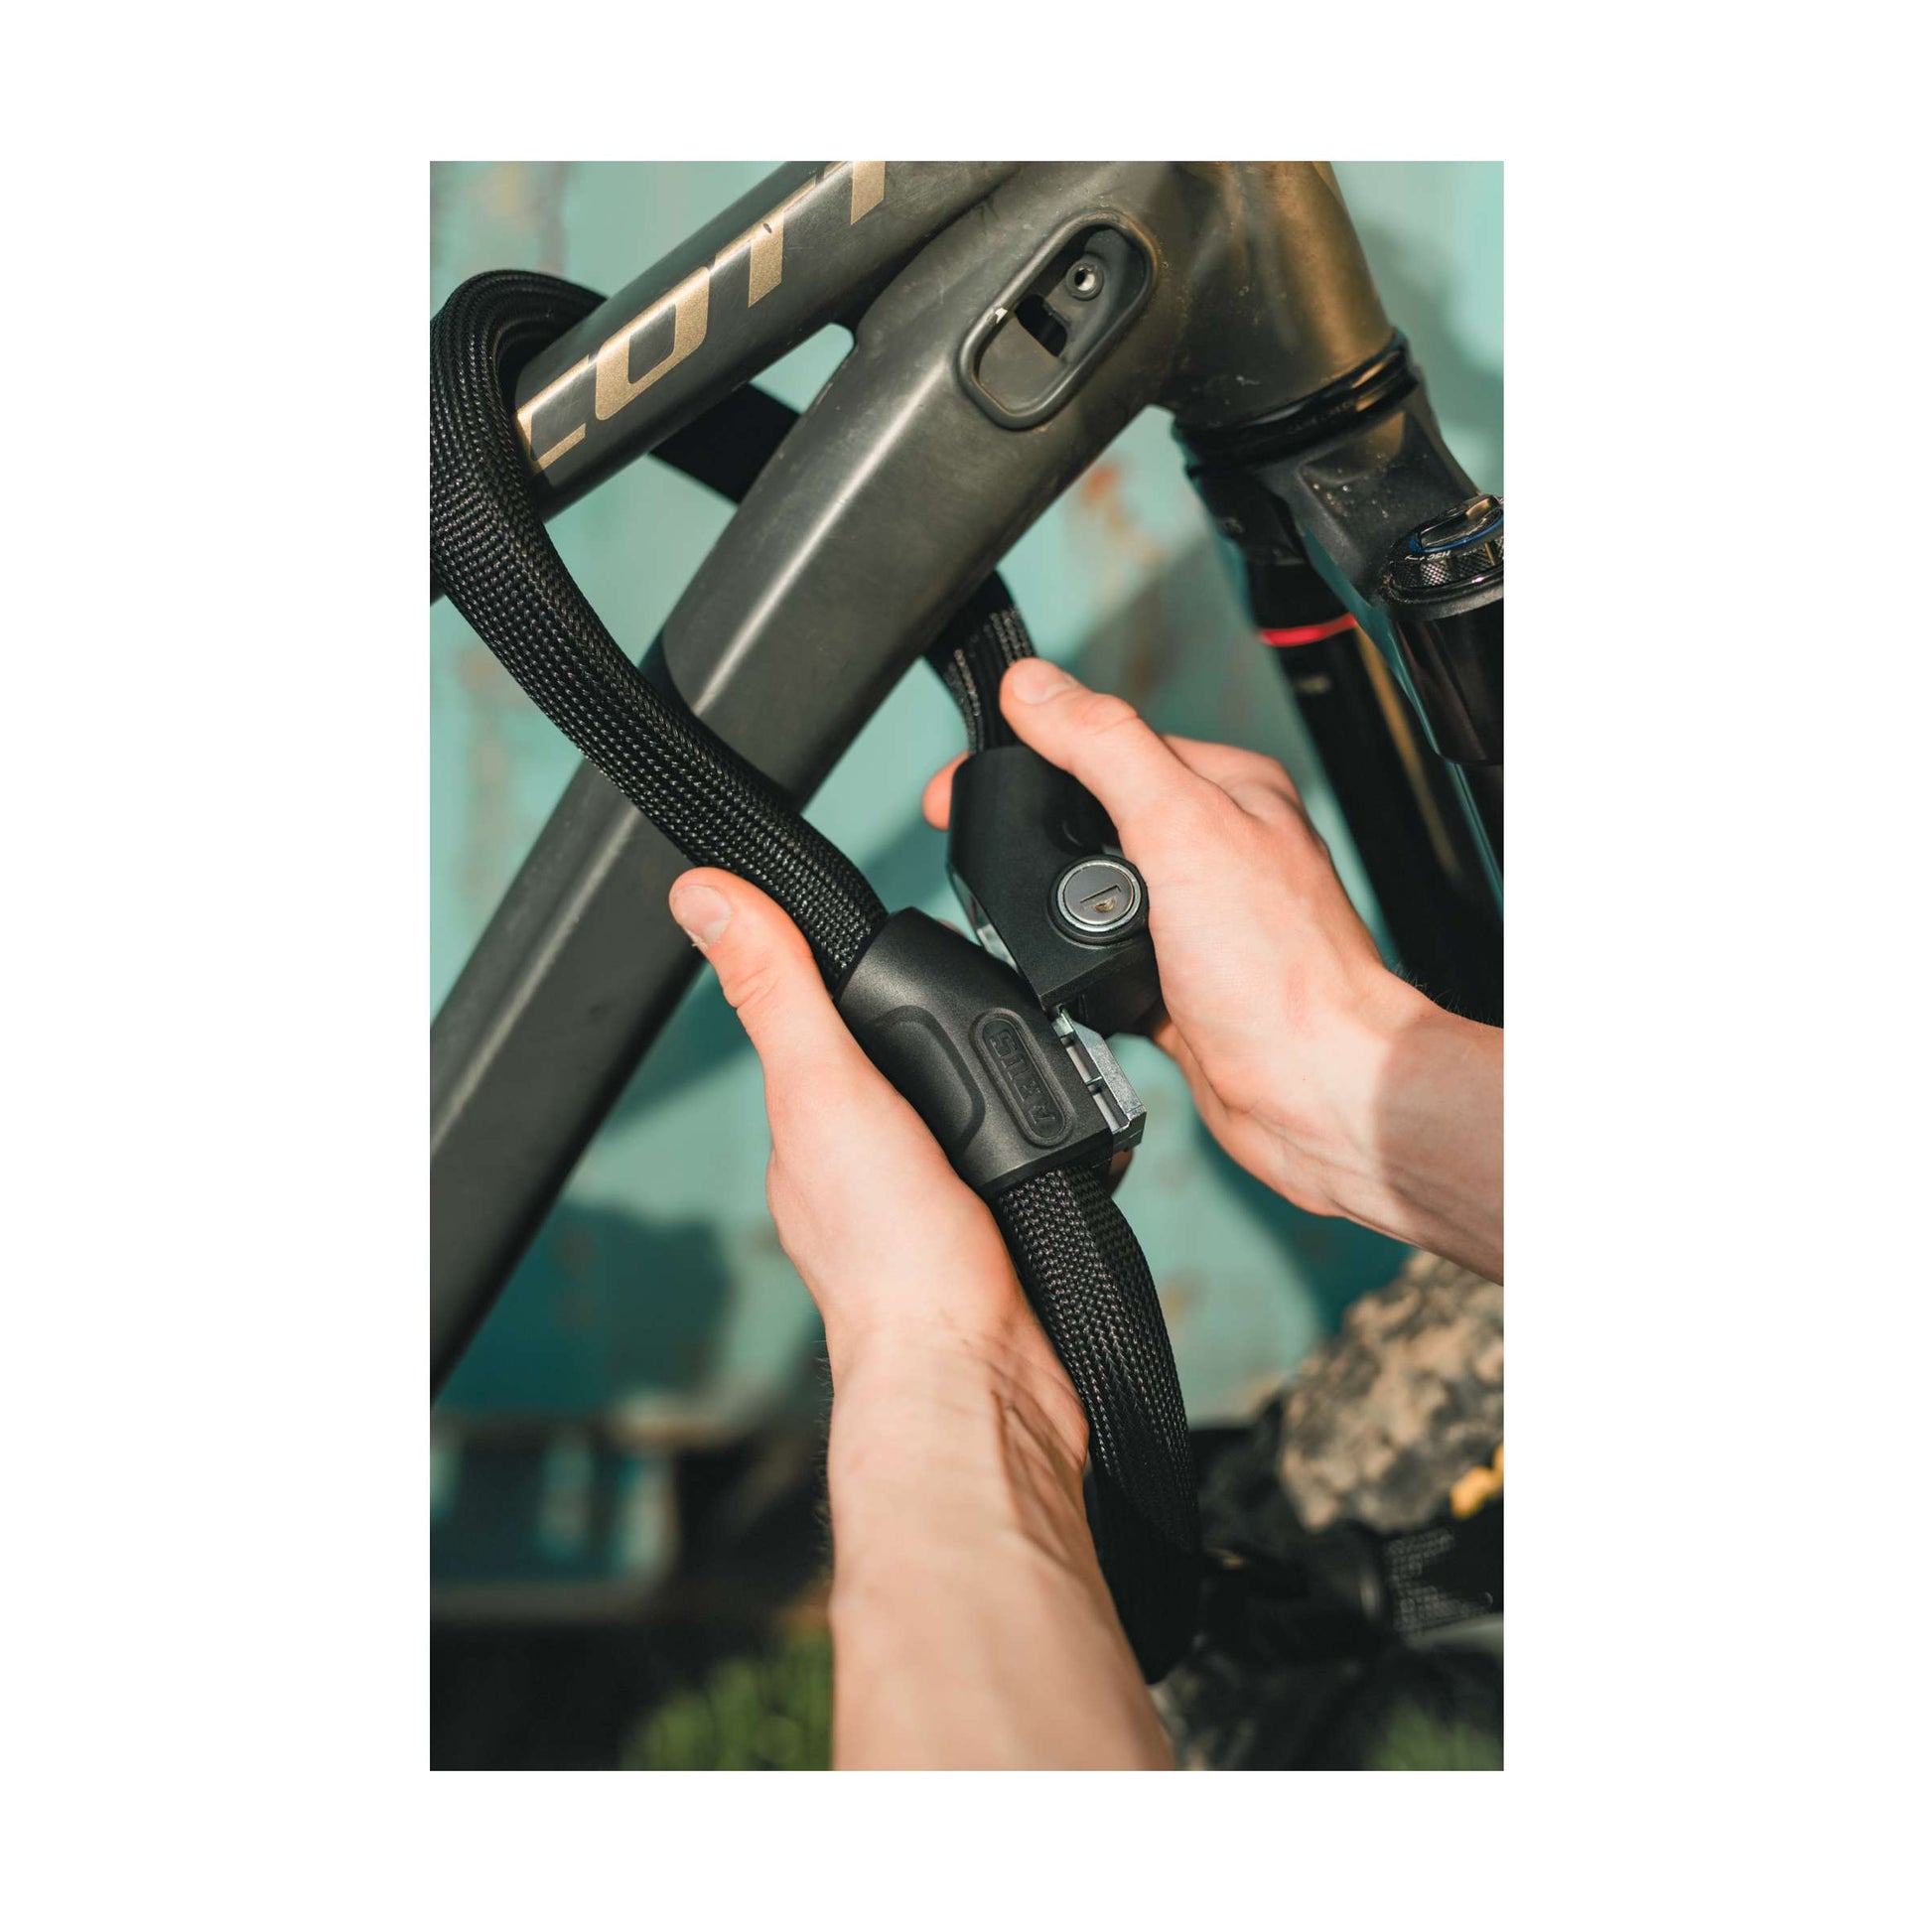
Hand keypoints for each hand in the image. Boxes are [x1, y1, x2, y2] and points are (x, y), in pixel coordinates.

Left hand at [667, 867, 1170, 1766]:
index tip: (888, 934)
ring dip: (1000, 1085)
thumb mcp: (825, 1089)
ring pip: (968, 1111)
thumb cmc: (894, 1259)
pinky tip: (1060, 1127)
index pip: (826, 1023)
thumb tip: (701, 894)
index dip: (855, 977)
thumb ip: (778, 988)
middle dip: (946, 1032)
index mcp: (813, 1127)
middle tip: (989, 998)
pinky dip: (1042, 1136)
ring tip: (1032, 1058)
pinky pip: (1022, 1158)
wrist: (983, 1374)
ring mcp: (935, 1202)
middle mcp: (867, 1165)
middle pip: (905, 1064)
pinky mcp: (1000, 1231)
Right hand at [923, 659, 1502, 1280]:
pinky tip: (1065, 978)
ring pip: (1091, 894)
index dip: (1030, 753)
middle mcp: (1215, 847)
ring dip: (1053, 911)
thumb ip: (1105, 748)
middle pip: (1090, 817)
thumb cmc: (1279, 970)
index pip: (1108, 742)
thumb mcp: (1179, 827)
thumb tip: (1034, 686)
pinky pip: (1101, 963)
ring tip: (1034, 925)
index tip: (961, 782)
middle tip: (971, 847)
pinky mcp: (1176, 984)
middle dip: (1032, 837)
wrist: (1313, 1095)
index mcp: (1225, 789)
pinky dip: (1073, 970)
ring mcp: (1195, 919)